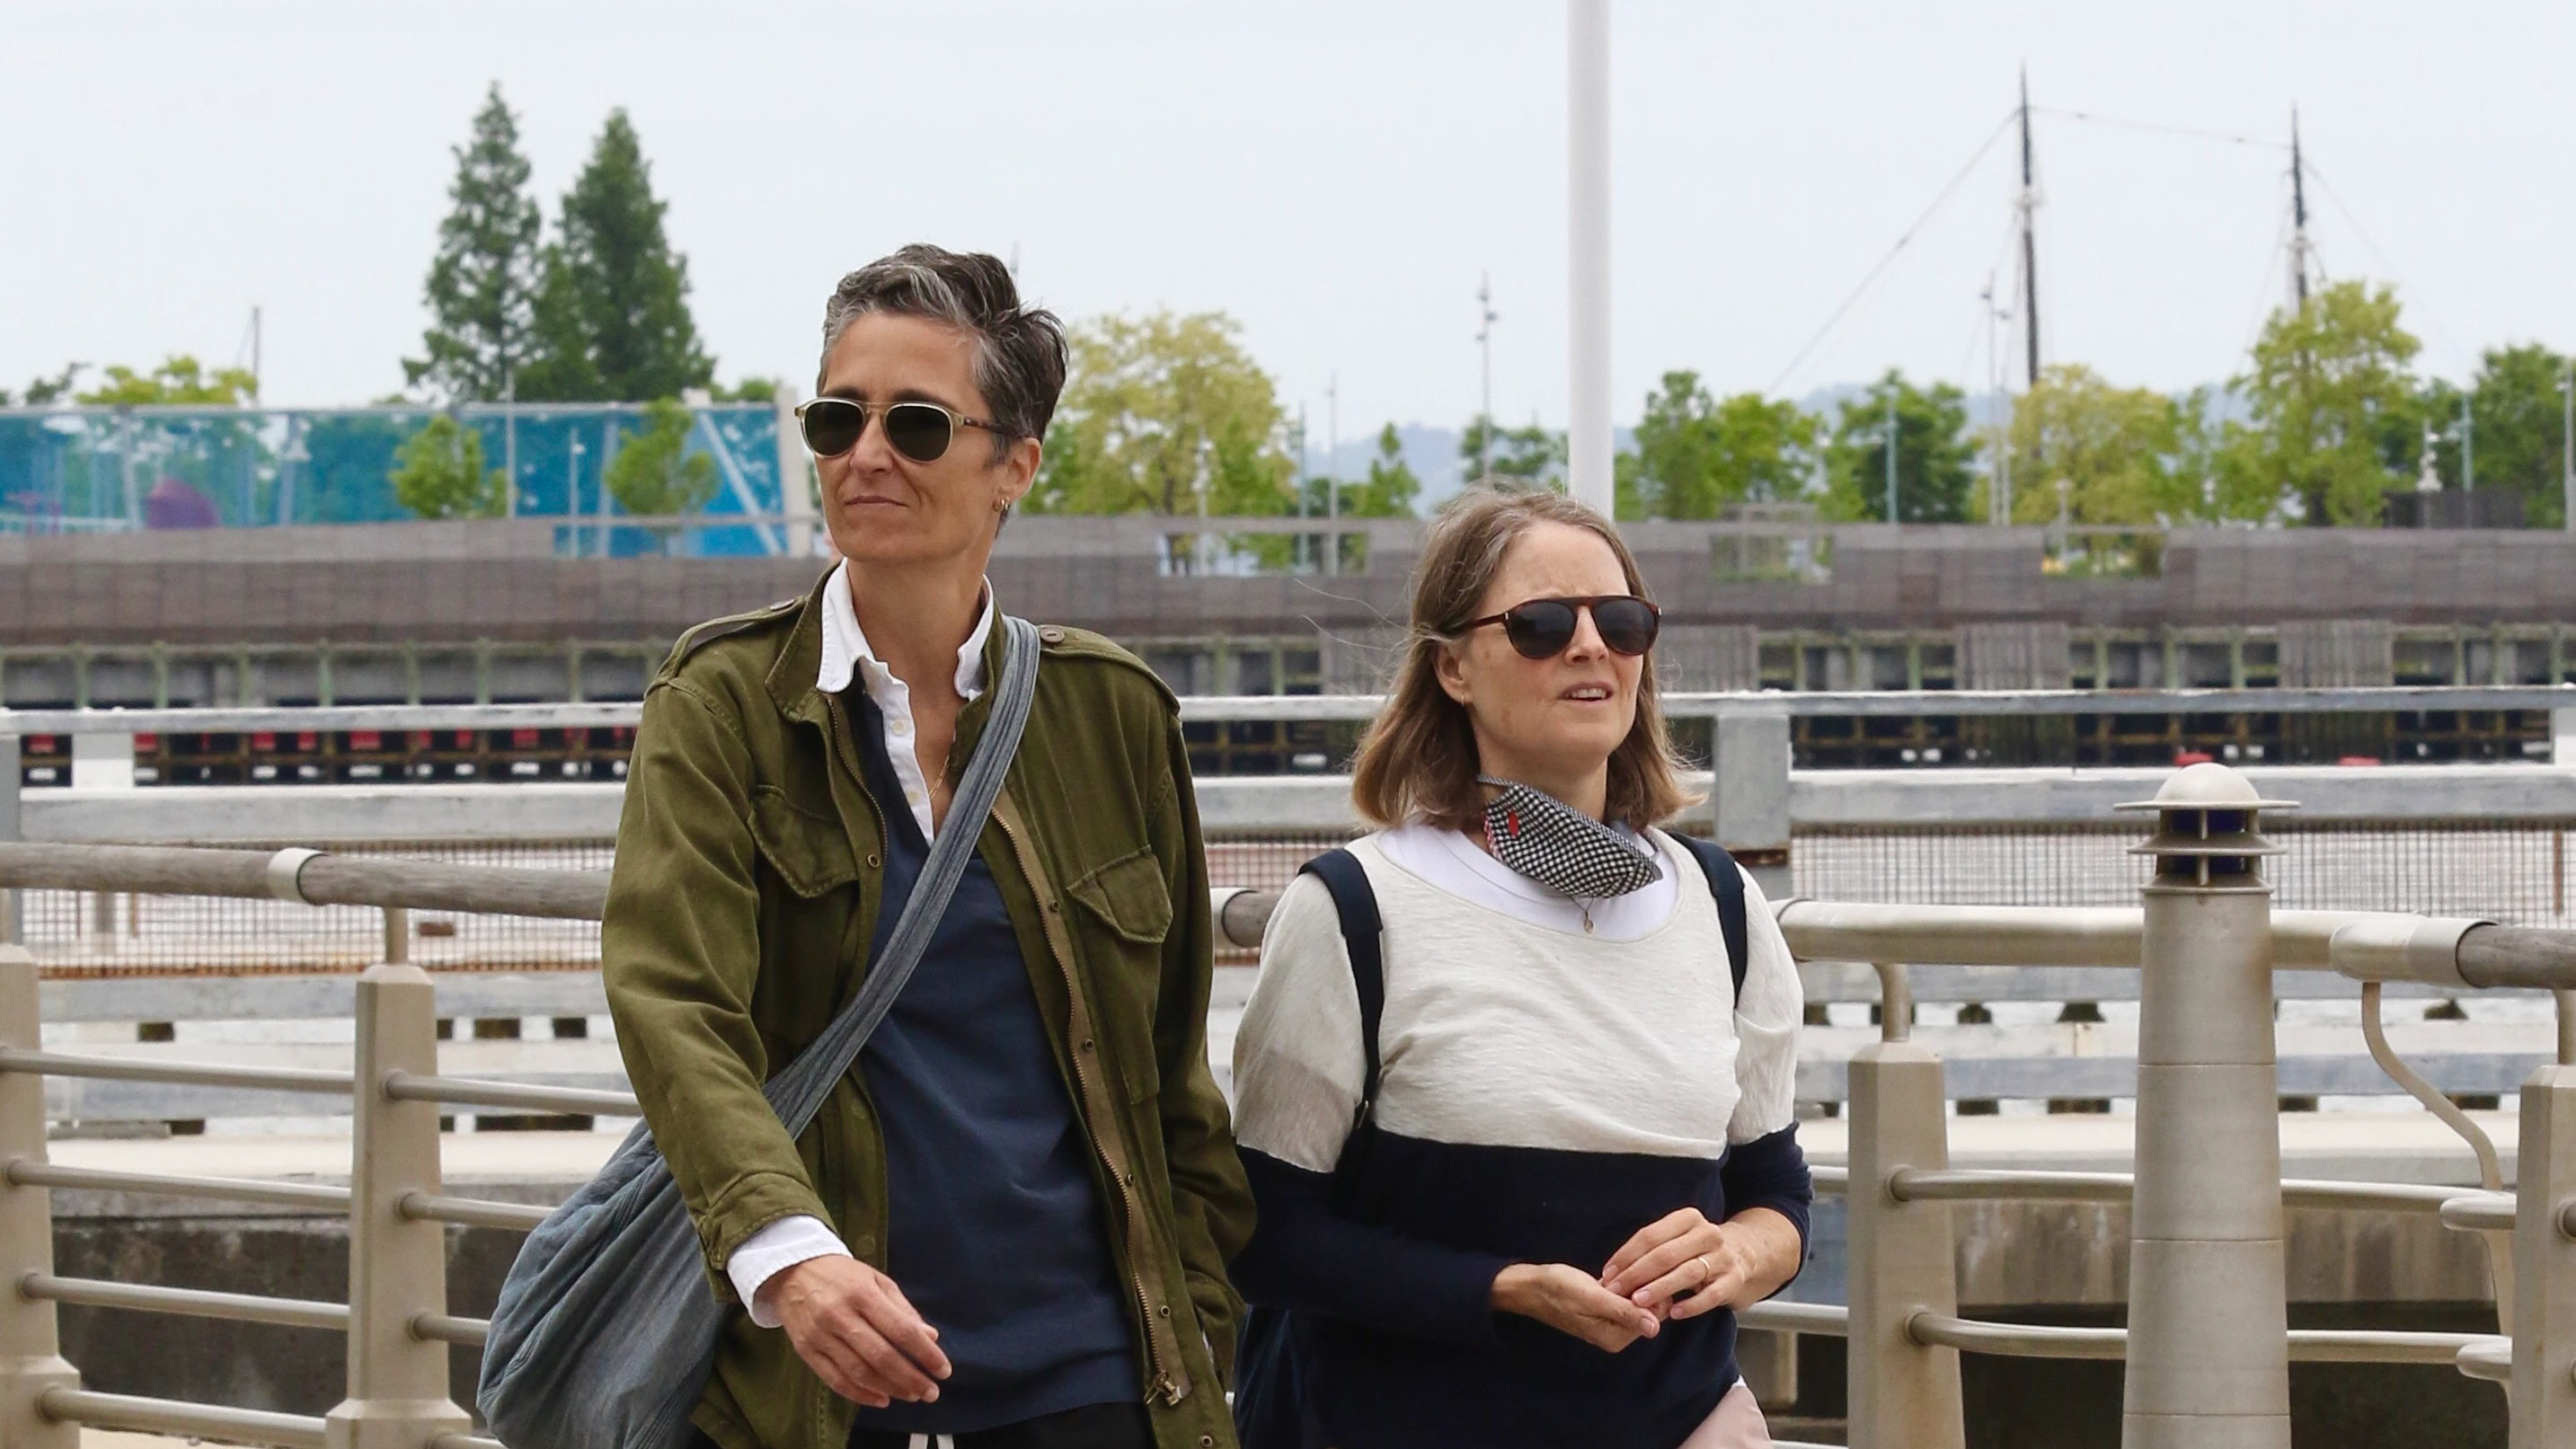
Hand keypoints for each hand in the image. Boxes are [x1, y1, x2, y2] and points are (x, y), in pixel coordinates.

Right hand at [759, 1256, 952, 1408]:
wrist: (790, 1271)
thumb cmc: (841, 1275)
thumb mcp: (876, 1280)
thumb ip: (903, 1309)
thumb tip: (930, 1337)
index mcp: (863, 1294)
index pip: (901, 1330)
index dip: (925, 1353)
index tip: (943, 1370)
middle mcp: (840, 1316)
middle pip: (881, 1356)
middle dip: (911, 1378)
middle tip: (931, 1392)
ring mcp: (821, 1335)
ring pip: (859, 1372)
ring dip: (889, 1388)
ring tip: (911, 1395)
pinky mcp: (806, 1351)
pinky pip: (835, 1379)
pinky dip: (860, 1394)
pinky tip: (881, 1399)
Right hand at [1489, 1262, 1660, 1352]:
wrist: (1530, 1286)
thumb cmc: (1558, 1290)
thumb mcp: (1593, 1299)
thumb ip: (1624, 1313)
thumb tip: (1656, 1328)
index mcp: (1616, 1337)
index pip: (1654, 1316)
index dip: (1652, 1292)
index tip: (1636, 1276)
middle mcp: (1617, 1335)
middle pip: (1647, 1309)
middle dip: (1640, 1288)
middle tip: (1617, 1275)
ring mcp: (1611, 1322)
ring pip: (1637, 1300)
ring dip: (1630, 1284)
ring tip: (1610, 1275)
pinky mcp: (1605, 1310)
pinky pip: (1624, 1297)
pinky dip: (1621, 1284)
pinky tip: (1608, 1276)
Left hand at [1601, 1208, 1754, 1322]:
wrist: (1743, 1255)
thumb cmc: (1696, 1250)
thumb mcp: (1677, 1240)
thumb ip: (1650, 1251)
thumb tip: (1613, 1273)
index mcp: (1688, 1218)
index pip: (1650, 1235)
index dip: (1626, 1255)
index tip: (1608, 1274)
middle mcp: (1708, 1233)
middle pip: (1665, 1254)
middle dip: (1637, 1274)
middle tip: (1617, 1291)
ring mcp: (1723, 1257)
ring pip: (1687, 1272)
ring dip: (1659, 1288)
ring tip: (1638, 1301)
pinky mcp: (1734, 1280)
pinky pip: (1711, 1295)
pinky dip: (1692, 1305)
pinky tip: (1674, 1313)